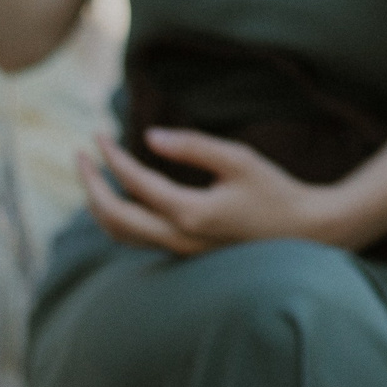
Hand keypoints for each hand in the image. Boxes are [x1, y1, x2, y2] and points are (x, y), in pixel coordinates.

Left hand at [80, 130, 348, 256]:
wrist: (304, 232)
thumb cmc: (274, 190)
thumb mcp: (239, 159)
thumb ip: (193, 146)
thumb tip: (149, 136)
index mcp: (190, 213)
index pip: (134, 183)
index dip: (111, 156)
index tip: (99, 133)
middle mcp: (178, 238)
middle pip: (114, 217)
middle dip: (90, 185)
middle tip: (81, 154)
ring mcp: (180, 251)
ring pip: (121, 235)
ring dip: (100, 204)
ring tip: (94, 175)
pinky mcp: (184, 253)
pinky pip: (137, 240)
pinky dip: (118, 218)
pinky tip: (122, 197)